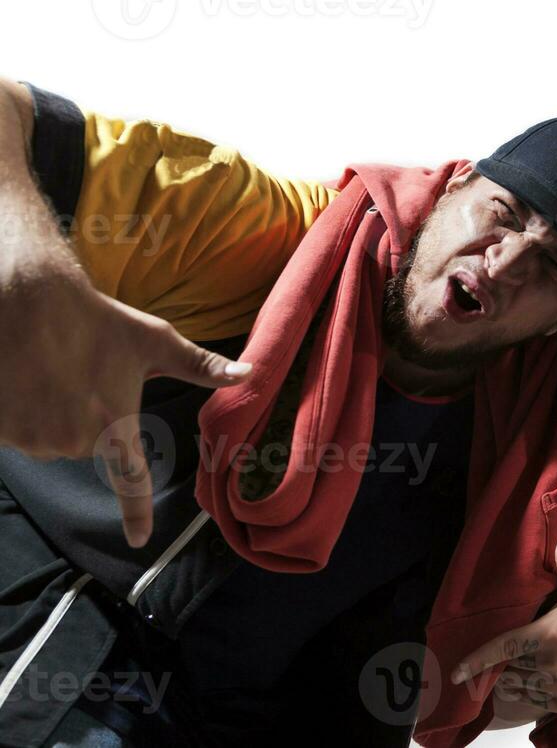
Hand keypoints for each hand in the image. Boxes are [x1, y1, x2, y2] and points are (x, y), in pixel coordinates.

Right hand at [0, 258, 251, 546]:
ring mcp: (29, 438)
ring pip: (46, 436)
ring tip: (49, 370)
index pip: (130, 483)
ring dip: (49, 411)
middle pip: (82, 443)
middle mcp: (71, 442)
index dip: (136, 513)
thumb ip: (202, 367)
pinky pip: (15, 430)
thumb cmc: (98, 320)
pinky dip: (19, 408)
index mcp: (114, 427)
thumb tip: (249, 373)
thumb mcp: (156, 342)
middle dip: (83, 415)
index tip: (140, 540)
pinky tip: (23, 375)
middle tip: (78, 375)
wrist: (27, 299)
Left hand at [453, 529, 556, 713]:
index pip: (505, 647)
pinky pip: (531, 698)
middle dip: (513, 656)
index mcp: (550, 634)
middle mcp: (551, 664)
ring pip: (518, 683)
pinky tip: (546, 673)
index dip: (478, 661)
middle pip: (510, 665)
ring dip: (519, 673)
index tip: (454, 674)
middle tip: (533, 641)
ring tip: (539, 657)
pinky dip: (530, 688)